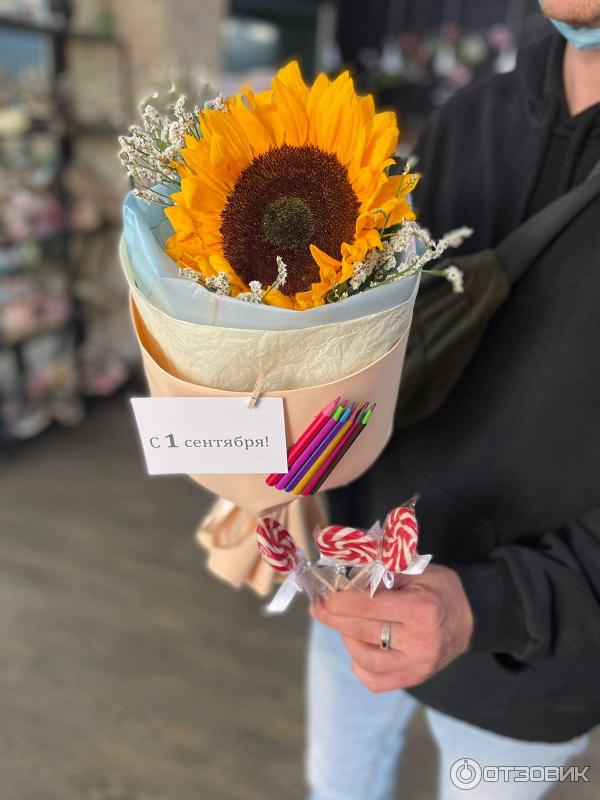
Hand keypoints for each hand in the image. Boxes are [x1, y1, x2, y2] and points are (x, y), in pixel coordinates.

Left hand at [310, 565, 473, 692]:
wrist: (469, 617)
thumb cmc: (439, 589)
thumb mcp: (416, 570)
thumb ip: (382, 573)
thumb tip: (343, 575)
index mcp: (422, 609)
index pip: (370, 607)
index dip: (340, 602)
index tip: (323, 597)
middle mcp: (421, 641)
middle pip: (362, 631)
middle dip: (333, 618)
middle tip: (319, 607)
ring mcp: (418, 665)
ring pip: (364, 657)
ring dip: (346, 638)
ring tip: (343, 622)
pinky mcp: (414, 679)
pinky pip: (374, 680)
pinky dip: (359, 663)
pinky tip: (358, 645)